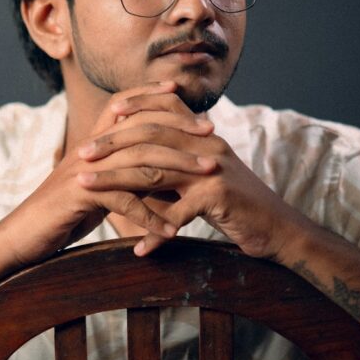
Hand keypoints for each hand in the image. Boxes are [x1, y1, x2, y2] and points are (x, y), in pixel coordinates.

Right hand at [0, 82, 216, 269]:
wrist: (24, 236)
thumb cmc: (63, 212)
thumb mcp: (97, 185)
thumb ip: (121, 172)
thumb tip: (156, 173)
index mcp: (92, 142)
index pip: (123, 104)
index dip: (152, 94)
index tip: (183, 92)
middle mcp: (90, 149)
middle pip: (143, 130)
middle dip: (181, 131)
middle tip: (214, 136)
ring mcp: (85, 171)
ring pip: (140, 163)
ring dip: (179, 171)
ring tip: (209, 177)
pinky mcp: (81, 196)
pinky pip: (124, 202)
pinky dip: (151, 218)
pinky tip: (173, 231)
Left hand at [74, 90, 312, 260]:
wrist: (279, 229)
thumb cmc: (237, 206)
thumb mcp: (204, 178)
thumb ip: (176, 166)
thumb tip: (137, 165)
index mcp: (201, 136)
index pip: (160, 111)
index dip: (129, 111)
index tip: (97, 122)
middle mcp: (206, 144)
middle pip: (149, 135)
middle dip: (109, 145)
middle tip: (80, 157)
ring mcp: (213, 168)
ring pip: (154, 168)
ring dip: (116, 182)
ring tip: (87, 189)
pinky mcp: (218, 195)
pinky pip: (176, 213)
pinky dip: (155, 233)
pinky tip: (137, 248)